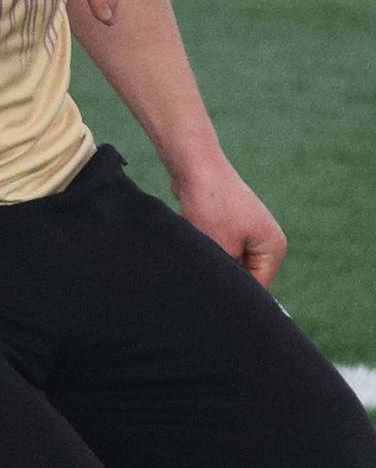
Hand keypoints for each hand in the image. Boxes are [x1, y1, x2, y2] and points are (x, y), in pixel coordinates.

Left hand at [170, 156, 285, 286]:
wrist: (195, 167)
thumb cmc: (211, 207)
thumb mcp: (222, 249)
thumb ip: (229, 274)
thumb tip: (228, 295)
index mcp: (273, 248)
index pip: (258, 288)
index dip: (235, 296)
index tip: (213, 301)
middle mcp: (266, 239)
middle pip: (244, 275)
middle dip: (223, 278)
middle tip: (202, 280)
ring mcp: (247, 230)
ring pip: (228, 261)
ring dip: (213, 262)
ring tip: (198, 256)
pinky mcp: (228, 224)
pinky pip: (218, 247)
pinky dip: (206, 249)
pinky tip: (195, 242)